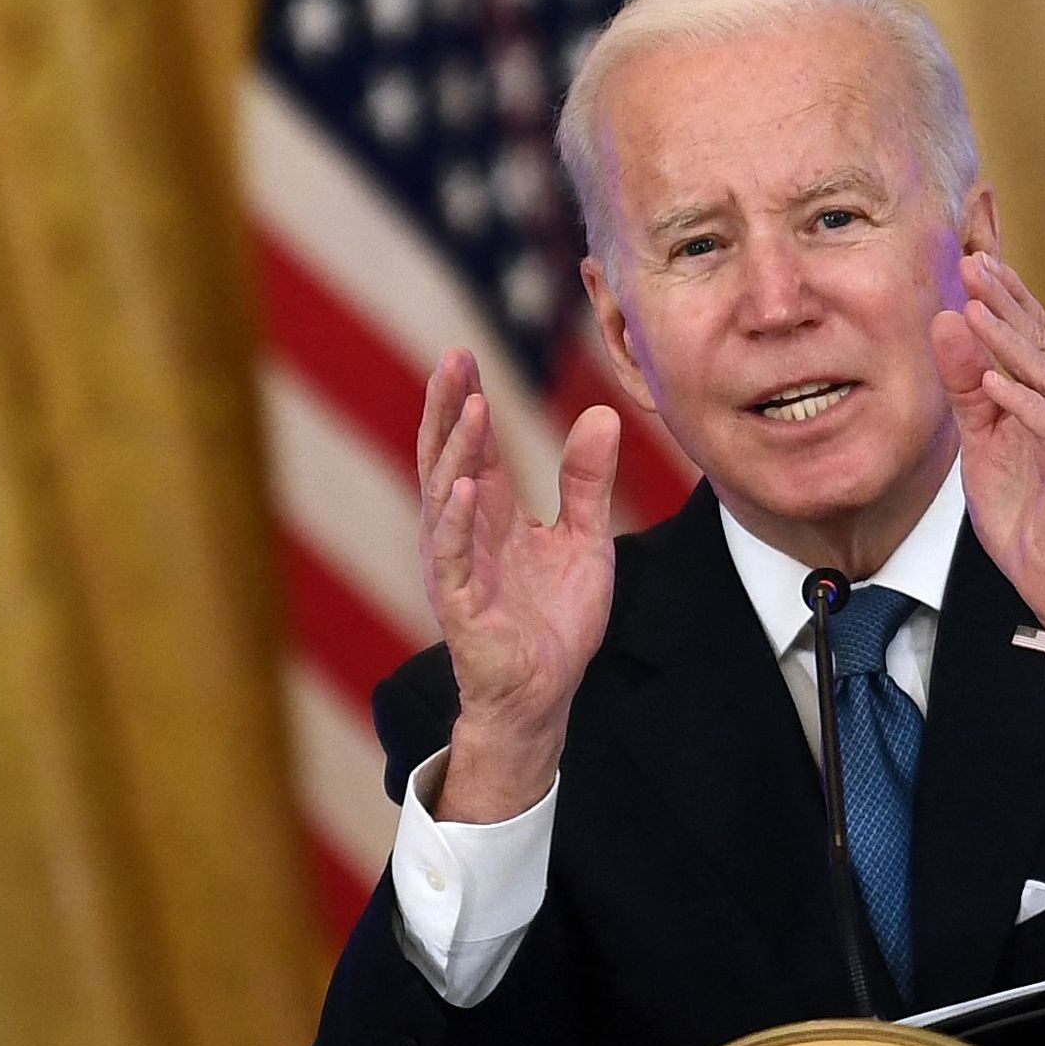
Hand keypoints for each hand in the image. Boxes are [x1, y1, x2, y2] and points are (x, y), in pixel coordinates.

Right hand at [416, 350, 618, 821]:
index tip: (464, 352)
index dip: (466, 399)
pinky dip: (455, 519)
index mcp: (490, 512)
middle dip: (448, 408)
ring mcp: (457, 565)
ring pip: (444, 496)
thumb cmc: (555, 620)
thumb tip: (601, 415)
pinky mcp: (461, 603)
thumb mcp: (584, 539)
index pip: (473, 445)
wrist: (545, 693)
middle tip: (453, 358)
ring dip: (455, 451)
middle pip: (447, 456)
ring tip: (469, 406)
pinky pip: (451, 555)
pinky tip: (463, 486)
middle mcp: (465, 530)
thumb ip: (587, 481)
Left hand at [933, 253, 1044, 675]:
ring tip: (975, 308)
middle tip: (972, 261)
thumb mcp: (984, 439)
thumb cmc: (1029, 509)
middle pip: (1040, 339)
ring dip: (1009, 339)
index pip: (1030, 330)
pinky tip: (992, 382)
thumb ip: (967, 385)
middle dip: (1006, 299)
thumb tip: (946, 323)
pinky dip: (1022, 402)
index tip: (971, 254)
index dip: (1004, 292)